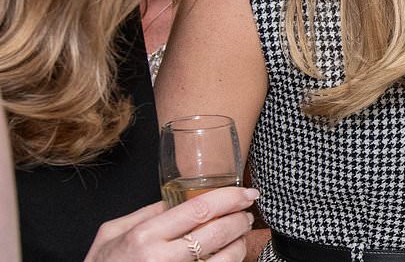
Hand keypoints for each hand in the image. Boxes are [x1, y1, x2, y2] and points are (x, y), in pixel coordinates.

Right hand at [85, 187, 257, 261]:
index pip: (199, 209)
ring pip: (225, 259)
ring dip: (239, 243)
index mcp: (144, 236)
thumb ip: (146, 212)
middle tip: (247, 212)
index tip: (246, 193)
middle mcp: (161, 258)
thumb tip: (178, 198)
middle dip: (240, 219)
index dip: (230, 198)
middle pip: (217, 233)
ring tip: (239, 234)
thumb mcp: (112, 233)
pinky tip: (227, 255)